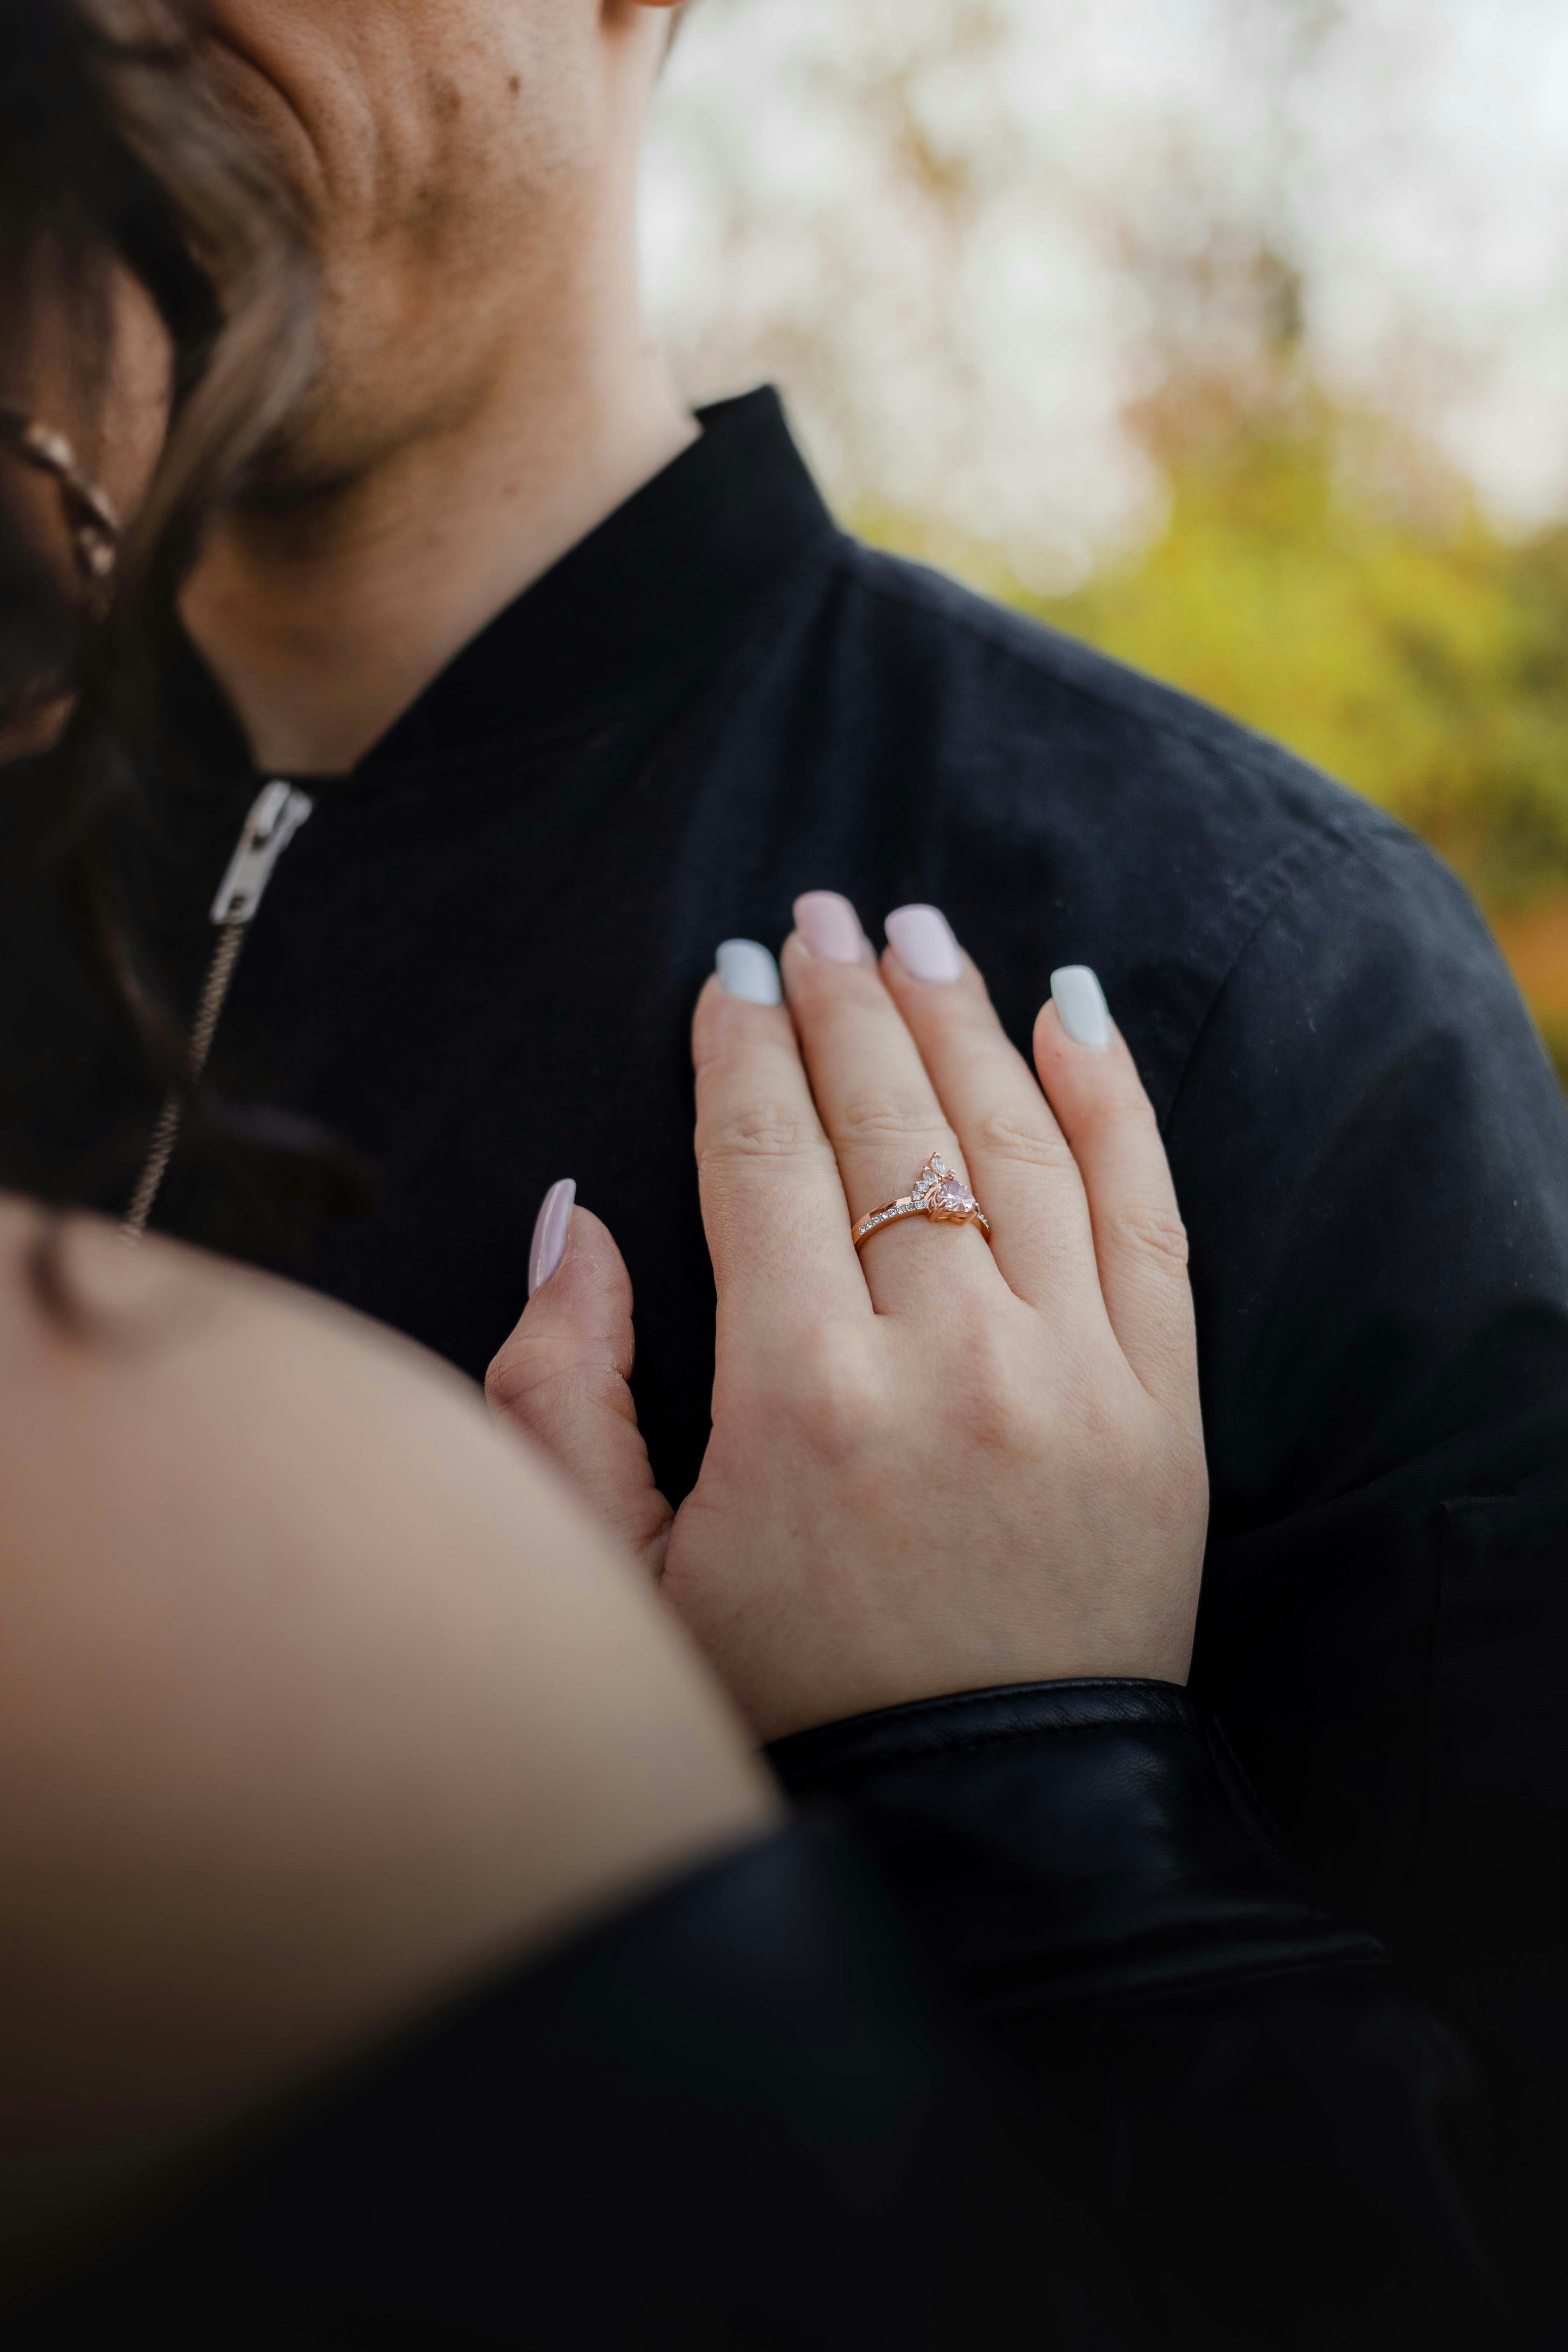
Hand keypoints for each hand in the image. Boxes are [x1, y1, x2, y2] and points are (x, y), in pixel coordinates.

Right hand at [487, 900, 1206, 1741]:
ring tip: (921, 935)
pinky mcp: (1165, 1408)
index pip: (764, 1162)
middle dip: (844, 1004)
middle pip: (887, 1126)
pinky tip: (1071, 1012)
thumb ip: (565, 1388)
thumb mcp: (625, 1573)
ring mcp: (1073, 1378)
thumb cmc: (793, 1704)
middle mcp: (944, 1362)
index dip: (743, 1051)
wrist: (990, 1827)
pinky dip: (1113, 1101)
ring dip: (961, 1019)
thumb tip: (574, 1217)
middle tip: (821, 916)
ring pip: (1016, 1142)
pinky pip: (1147, 1215)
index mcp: (800, 1398)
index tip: (732, 974)